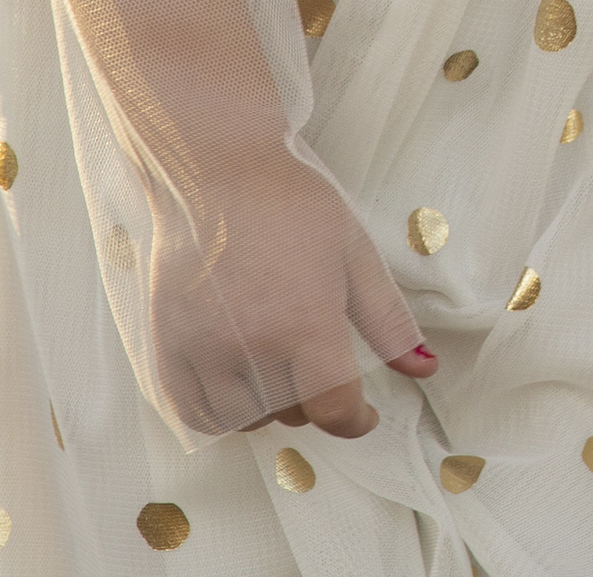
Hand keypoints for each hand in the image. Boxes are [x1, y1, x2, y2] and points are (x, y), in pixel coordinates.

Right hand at [147, 150, 435, 438]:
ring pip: (243, 421)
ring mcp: (202, 350)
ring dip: (268, 409)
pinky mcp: (167, 346)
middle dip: (315, 401)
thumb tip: (426, 368)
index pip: (334, 410)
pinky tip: (237, 383)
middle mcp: (250, 347)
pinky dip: (219, 413)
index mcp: (305, 324)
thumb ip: (388, 321)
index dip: (356, 421)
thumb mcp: (356, 255)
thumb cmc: (292, 205)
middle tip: (317, 363)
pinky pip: (193, 413)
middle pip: (291, 414)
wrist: (215, 172)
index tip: (362, 414)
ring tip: (277, 370)